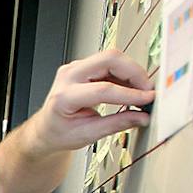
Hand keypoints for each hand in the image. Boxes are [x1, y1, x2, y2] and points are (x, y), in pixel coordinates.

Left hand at [29, 48, 152, 152]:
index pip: (103, 89)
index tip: (147, 99)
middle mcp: (68, 76)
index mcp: (64, 96)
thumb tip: (141, 117)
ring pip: (112, 57)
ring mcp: (75, 68)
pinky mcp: (84, 66)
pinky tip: (130, 88)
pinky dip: (124, 73)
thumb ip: (115, 124)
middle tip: (147, 90)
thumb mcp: (86, 135)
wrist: (45, 129)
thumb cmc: (59, 133)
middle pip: (109, 60)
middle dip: (134, 72)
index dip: (129, 94)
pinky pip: (110, 62)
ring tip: (140, 92)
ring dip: (131, 72)